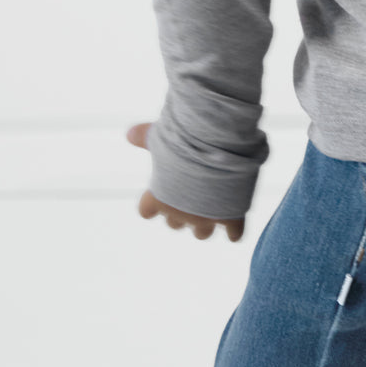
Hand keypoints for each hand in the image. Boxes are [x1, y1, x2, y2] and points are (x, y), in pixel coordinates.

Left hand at [126, 122, 245, 241]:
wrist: (221, 146)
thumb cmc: (187, 141)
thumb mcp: (161, 137)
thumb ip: (145, 138)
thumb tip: (129, 133)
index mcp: (158, 199)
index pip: (146, 211)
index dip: (153, 202)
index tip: (160, 193)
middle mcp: (180, 214)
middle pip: (174, 224)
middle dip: (182, 212)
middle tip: (191, 195)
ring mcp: (207, 218)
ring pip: (201, 233)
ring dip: (205, 223)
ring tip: (213, 209)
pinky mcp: (232, 218)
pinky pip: (234, 233)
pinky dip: (235, 231)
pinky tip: (235, 224)